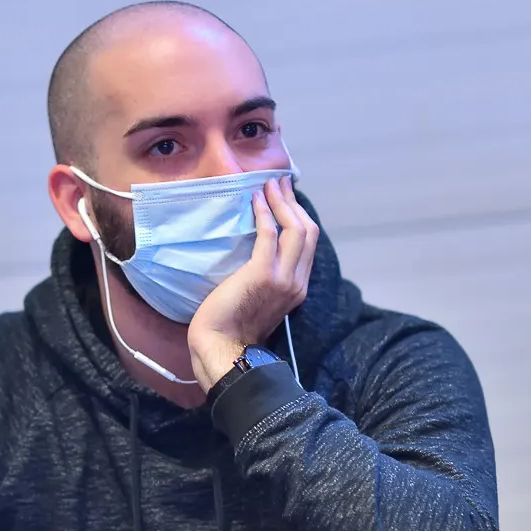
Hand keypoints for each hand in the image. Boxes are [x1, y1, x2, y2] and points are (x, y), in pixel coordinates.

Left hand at [187, 176, 318, 390]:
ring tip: (268, 185)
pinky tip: (255, 201)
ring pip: (294, 229)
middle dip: (293, 203)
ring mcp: (283, 278)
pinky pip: (269, 234)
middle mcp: (297, 282)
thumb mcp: (259, 301)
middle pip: (307, 231)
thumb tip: (259, 253)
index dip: (299, 216)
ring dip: (281, 202)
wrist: (222, 347)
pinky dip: (264, 213)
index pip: (308, 244)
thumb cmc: (231, 327)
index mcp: (298, 288)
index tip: (286, 198)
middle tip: (279, 183)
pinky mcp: (263, 274)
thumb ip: (267, 279)